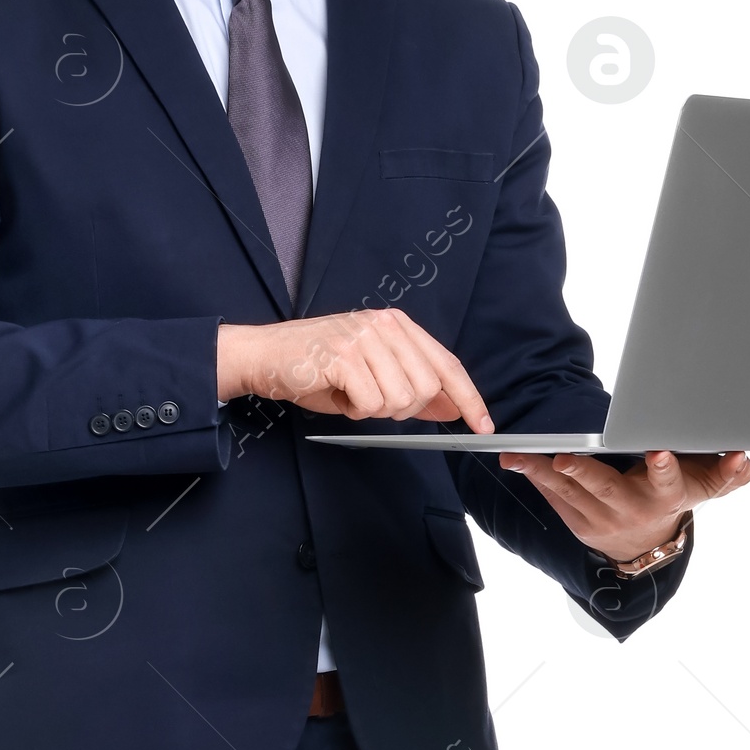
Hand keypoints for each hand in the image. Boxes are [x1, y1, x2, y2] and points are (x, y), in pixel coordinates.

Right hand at [217, 310, 493, 428]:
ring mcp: (364, 339)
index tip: (483, 425)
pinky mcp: (343, 357)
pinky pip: (370, 405)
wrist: (266, 356)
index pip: (447, 364)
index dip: (469, 398)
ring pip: (400, 400)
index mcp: (398, 324)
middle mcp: (384, 325)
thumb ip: (414, 386)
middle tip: (371, 402)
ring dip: (375, 411)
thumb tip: (453, 407)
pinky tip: (337, 394)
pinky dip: (354, 412)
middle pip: (426, 388)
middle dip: (403, 410)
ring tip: (351, 394)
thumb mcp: (374, 373)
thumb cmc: (318, 367)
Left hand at [495, 445, 749, 562]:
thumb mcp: (706, 488)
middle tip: (564, 456)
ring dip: (542, 471)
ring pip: (569, 491)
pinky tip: (516, 460)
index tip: (660, 450)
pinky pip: (553, 497)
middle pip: (605, 488)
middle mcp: (631, 509)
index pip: (667, 480)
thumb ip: (729, 473)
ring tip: (518, 454)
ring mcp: (601, 518)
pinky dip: (534, 477)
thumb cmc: (675, 499)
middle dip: (584, 471)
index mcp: (665, 497)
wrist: (647, 547)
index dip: (664, 466)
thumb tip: (743, 457)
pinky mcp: (577, 520)